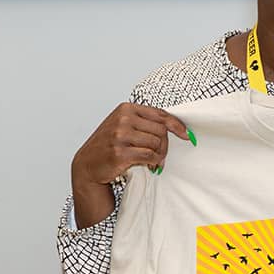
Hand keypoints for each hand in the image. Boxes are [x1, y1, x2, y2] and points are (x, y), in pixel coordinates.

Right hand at [71, 103, 189, 227]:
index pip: (160, 114)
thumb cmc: (108, 145)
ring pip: (156, 143)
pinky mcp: (120, 152)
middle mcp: (123, 119)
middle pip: (161, 130)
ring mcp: (120, 135)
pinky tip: (150, 165)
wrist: (87, 165)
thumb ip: (145, 122)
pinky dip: (154, 162)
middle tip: (161, 155)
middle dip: (165, 145)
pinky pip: (149, 155)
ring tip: (154, 161)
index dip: (177, 125)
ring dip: (159, 155)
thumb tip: (174, 126)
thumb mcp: (123, 126)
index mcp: (126, 109)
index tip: (186, 134)